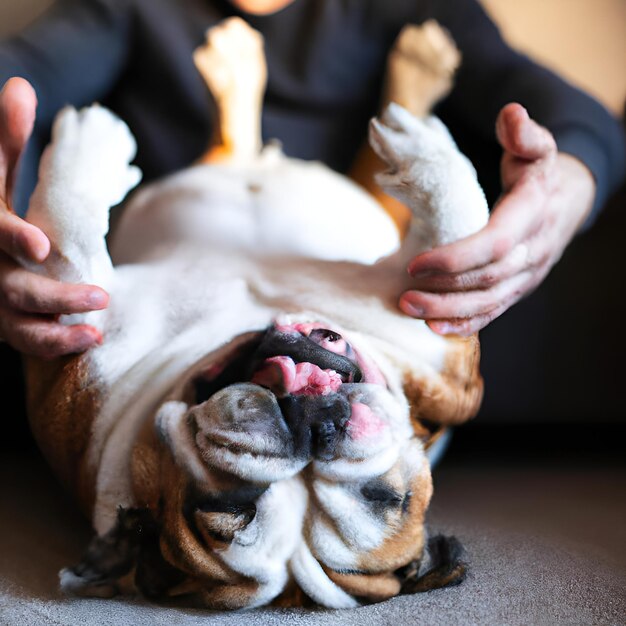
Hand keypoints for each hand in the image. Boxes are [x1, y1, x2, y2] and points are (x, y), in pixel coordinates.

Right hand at [0, 78, 108, 357]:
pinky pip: (27, 343)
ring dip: (56, 335)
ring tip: (96, 334)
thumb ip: (4, 138)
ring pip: (18, 327)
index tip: (41, 246)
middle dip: (54, 295)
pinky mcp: (5, 324)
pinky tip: (90, 341)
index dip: (10, 237)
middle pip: (12, 290)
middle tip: (102, 296)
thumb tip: (22, 85)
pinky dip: (54, 347)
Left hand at [399, 102, 595, 335]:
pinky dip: (465, 323)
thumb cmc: (538, 174)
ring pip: (489, 302)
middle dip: (443, 291)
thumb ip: (524, 134)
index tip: (415, 264)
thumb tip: (510, 114)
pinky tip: (434, 327)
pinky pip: (493, 312)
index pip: (495, 244)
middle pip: (488, 281)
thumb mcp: (536, 148)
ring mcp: (527, 275)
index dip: (456, 258)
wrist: (567, 204)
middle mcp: (533, 251)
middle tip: (403, 295)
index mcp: (533, 214)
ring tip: (409, 309)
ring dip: (448, 312)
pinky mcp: (517, 289)